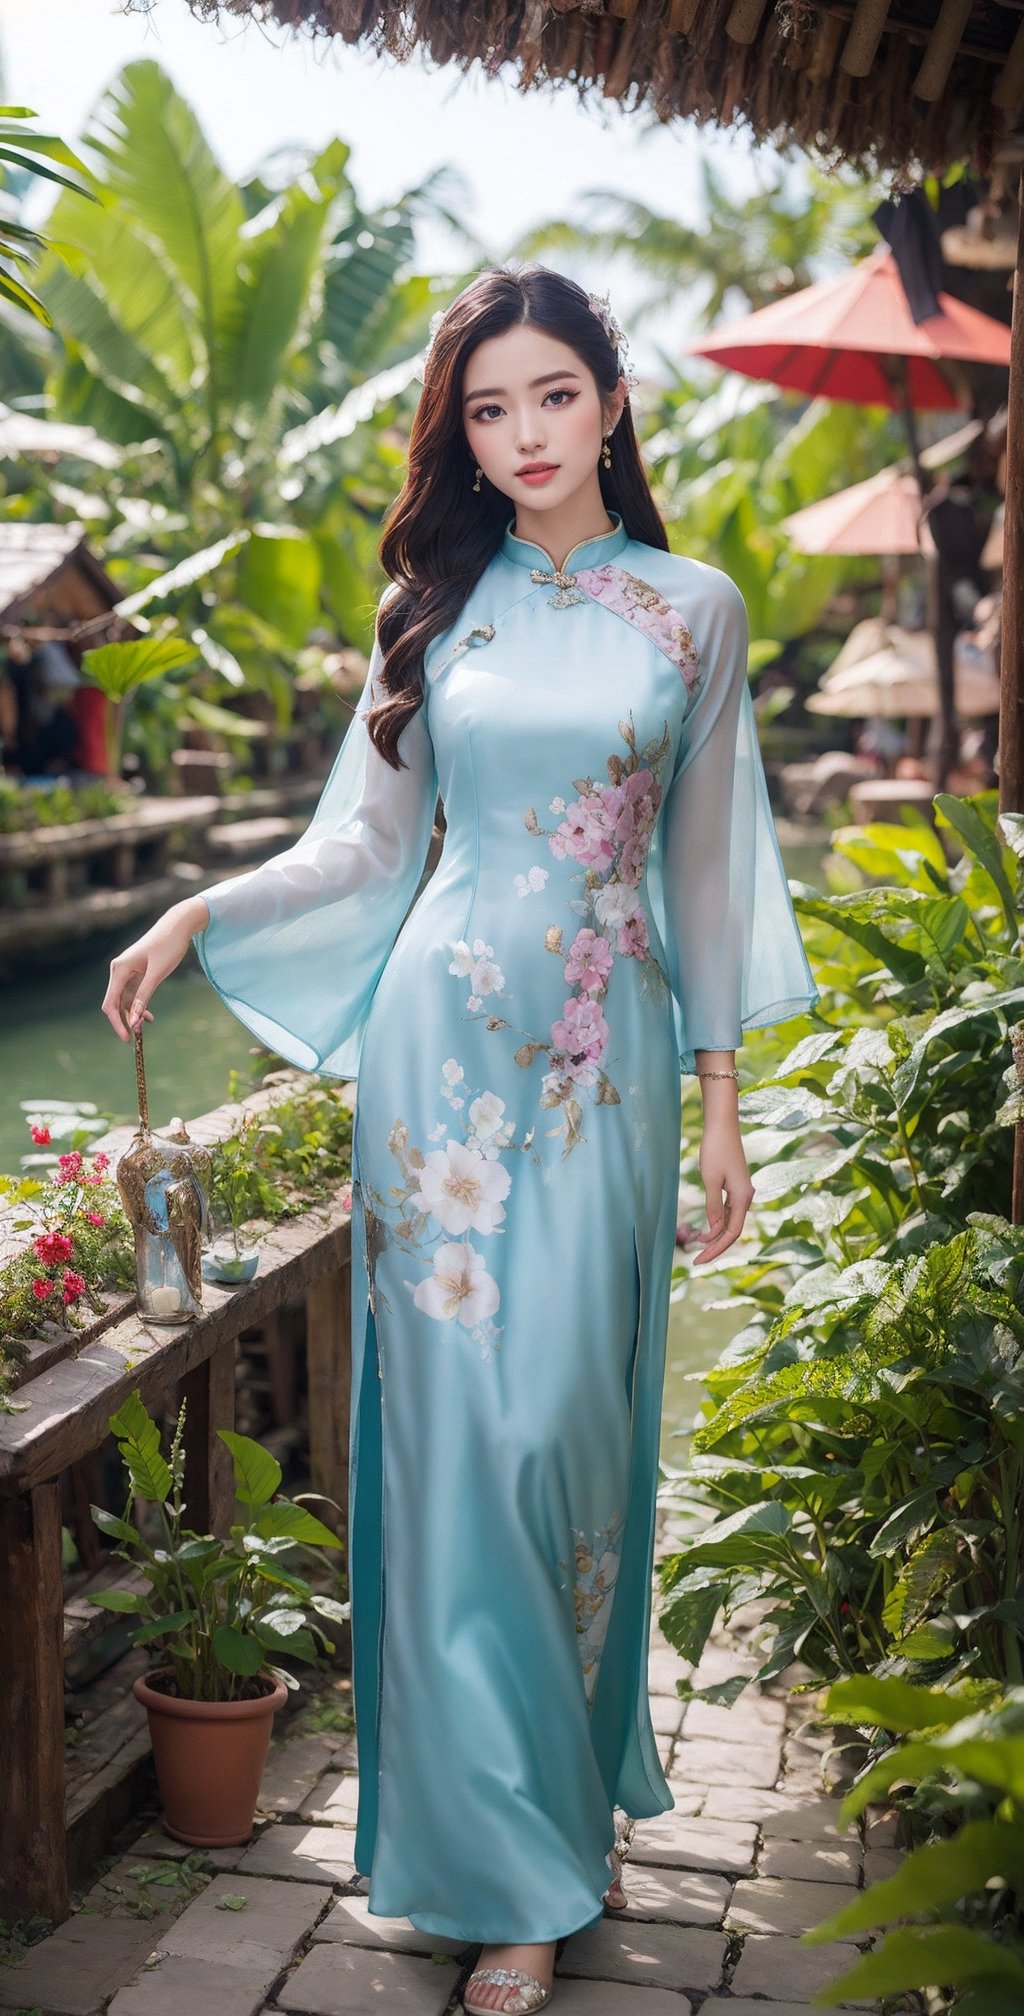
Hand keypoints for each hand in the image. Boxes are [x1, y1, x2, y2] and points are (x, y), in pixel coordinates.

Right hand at [101, 895, 208, 1041]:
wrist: (178, 925)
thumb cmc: (168, 946)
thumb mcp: (157, 973)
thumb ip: (144, 996)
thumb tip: (134, 1020)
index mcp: (119, 969)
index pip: (111, 1003)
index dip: (117, 1023)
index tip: (127, 1038)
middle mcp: (119, 970)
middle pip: (114, 1003)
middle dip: (124, 1020)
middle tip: (136, 1038)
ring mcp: (126, 971)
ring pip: (124, 1000)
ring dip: (133, 1014)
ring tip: (144, 1029)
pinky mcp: (136, 972)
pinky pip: (132, 993)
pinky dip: (139, 1005)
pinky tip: (149, 1016)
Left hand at [690, 1115, 754, 1265]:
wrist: (722, 1126)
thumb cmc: (715, 1150)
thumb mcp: (711, 1180)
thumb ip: (713, 1206)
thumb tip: (714, 1230)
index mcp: (743, 1198)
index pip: (731, 1233)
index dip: (715, 1249)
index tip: (698, 1259)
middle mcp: (746, 1197)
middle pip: (732, 1231)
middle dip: (715, 1246)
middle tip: (695, 1260)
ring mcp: (742, 1192)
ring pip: (730, 1222)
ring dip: (715, 1235)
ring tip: (697, 1246)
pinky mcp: (735, 1187)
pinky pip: (728, 1212)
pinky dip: (717, 1223)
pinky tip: (706, 1229)